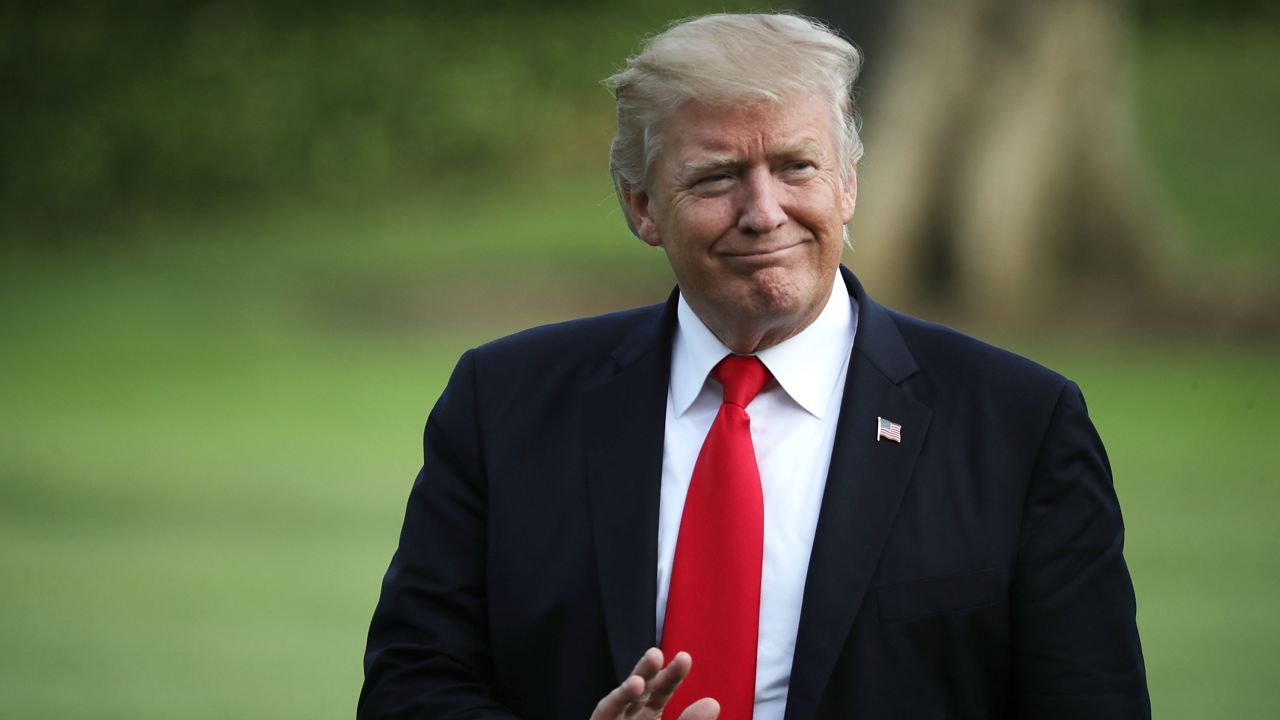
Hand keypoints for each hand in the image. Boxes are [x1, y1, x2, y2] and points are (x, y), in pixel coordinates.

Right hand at [590, 648, 718, 719]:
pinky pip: (604, 713)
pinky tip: (632, 686)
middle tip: (657, 653)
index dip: (671, 676)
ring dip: (627, 687)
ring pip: (615, 704)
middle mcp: (628, 718)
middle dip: (646, 671)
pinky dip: (617, 700)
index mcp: (647, 717)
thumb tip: (713, 702)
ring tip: (643, 673)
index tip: (684, 657)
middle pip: (637, 692)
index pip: (660, 691)